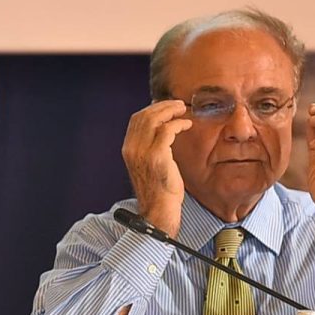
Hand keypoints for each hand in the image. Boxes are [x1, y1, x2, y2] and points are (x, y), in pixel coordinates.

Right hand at [121, 100, 192, 237]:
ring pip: (154, 119)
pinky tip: (187, 125)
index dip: (152, 109)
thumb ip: (149, 148)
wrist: (157, 210)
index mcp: (128, 149)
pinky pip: (167, 130)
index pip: (136, 120)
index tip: (166, 107)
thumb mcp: (147, 165)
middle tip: (178, 104)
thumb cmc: (157, 189)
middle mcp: (132, 149)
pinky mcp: (157, 156)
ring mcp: (143, 152)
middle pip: (144, 115)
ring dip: (170, 111)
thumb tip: (161, 130)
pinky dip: (178, 124)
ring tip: (183, 110)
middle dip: (162, 106)